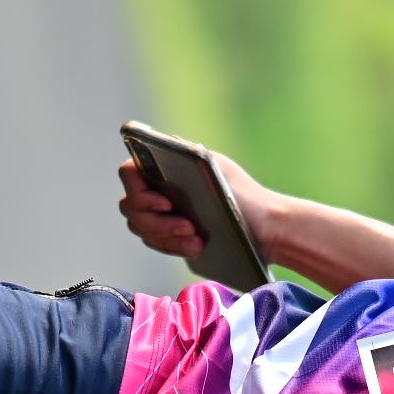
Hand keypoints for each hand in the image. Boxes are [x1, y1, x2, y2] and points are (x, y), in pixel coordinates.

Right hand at [116, 150, 276, 266]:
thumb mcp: (217, 169)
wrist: (263, 227)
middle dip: (158, 222)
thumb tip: (167, 145)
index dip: (140, 192)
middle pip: (131, 208)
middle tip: (188, 227)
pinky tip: (196, 247)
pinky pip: (157, 244)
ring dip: (166, 237)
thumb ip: (189, 157)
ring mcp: (160, 213)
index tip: (167, 204)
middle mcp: (156, 187)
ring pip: (142, 229)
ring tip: (196, 240)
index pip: (129, 174)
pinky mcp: (168, 236)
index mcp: (164, 166)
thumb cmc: (242, 193)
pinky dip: (174, 247)